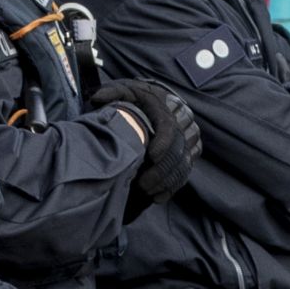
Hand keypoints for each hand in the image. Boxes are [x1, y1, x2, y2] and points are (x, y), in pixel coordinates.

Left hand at [91, 79, 202, 202]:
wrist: (151, 100)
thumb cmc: (134, 97)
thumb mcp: (124, 90)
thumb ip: (112, 92)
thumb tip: (98, 98)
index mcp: (169, 107)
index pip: (170, 128)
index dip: (163, 143)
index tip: (151, 157)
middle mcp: (185, 122)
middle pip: (179, 150)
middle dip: (162, 170)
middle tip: (143, 184)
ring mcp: (190, 138)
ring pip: (184, 163)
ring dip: (167, 181)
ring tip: (147, 193)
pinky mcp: (191, 150)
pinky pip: (186, 171)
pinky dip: (173, 185)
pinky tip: (158, 197)